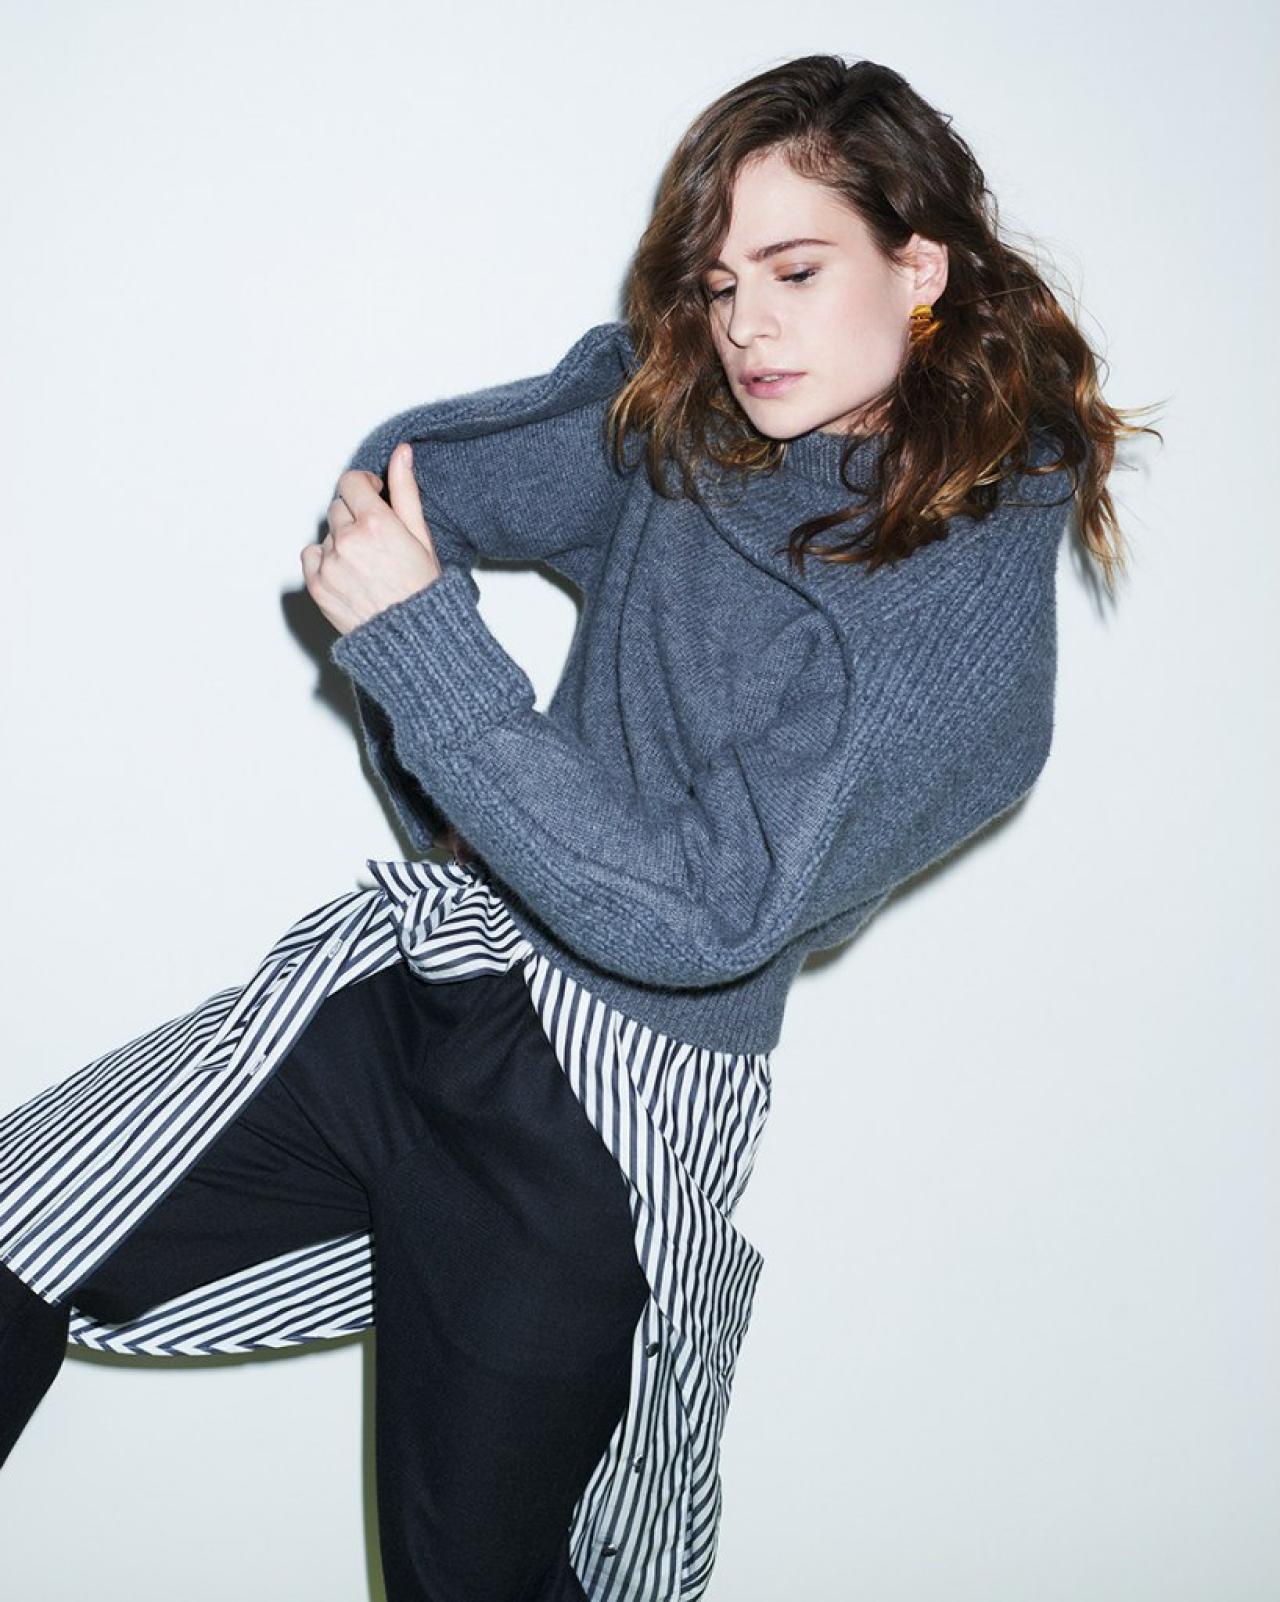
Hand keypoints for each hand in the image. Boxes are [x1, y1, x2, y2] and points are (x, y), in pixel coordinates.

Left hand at [301, 442, 441, 635]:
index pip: (351, 482)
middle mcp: (348, 540)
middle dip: (355, 516)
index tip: (373, 496)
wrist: (411, 640)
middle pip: (338, 507)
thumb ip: (406, 492)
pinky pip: (311, 556)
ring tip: (367, 564)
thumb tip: (401, 453)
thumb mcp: (421, 537)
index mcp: (376, 523)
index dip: (363, 487)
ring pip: (327, 533)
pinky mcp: (317, 584)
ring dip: (342, 540)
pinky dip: (326, 560)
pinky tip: (350, 574)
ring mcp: (329, 564)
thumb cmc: (423, 591)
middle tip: (376, 540)